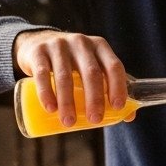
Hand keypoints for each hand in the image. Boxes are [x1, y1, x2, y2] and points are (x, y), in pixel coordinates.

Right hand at [13, 30, 127, 126]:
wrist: (37, 43)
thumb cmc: (73, 62)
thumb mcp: (92, 66)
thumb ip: (110, 86)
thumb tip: (128, 116)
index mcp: (100, 46)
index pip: (114, 66)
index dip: (118, 86)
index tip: (117, 107)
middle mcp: (81, 42)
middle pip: (91, 72)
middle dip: (94, 98)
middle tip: (94, 120)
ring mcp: (58, 45)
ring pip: (65, 76)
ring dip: (68, 102)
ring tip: (69, 123)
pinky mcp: (38, 52)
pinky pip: (42, 74)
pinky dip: (46, 93)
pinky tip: (51, 109)